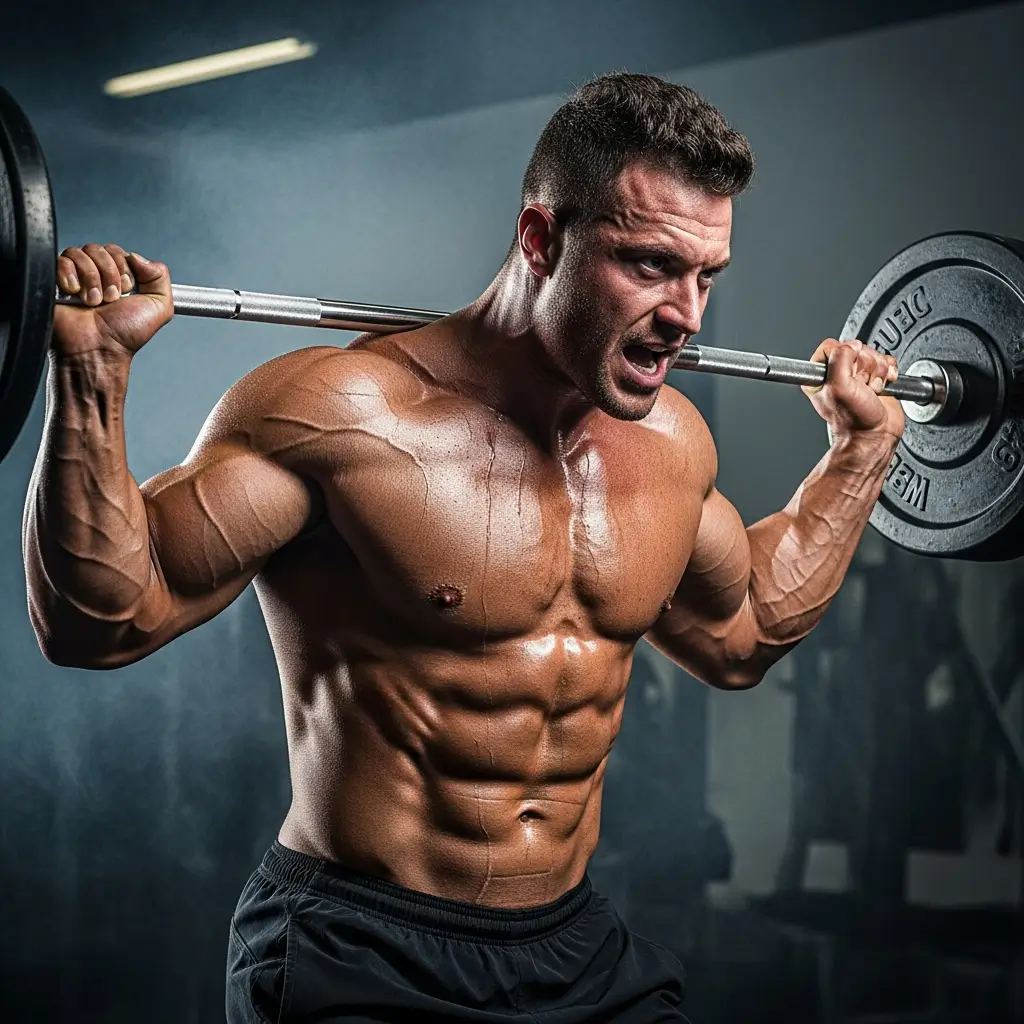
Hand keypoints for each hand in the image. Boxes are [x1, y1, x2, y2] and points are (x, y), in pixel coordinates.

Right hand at [52, 243, 172, 358]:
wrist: (98, 349)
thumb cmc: (124, 334)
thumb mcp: (159, 307)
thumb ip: (160, 276)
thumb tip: (138, 257)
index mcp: (118, 278)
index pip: (119, 252)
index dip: (124, 268)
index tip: (127, 290)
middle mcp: (96, 276)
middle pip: (100, 249)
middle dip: (109, 274)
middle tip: (111, 299)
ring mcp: (74, 277)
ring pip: (80, 253)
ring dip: (92, 279)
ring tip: (94, 302)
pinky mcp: (53, 281)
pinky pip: (60, 260)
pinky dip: (70, 276)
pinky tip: (75, 295)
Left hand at [802, 338, 903, 440]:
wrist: (875, 435)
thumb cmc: (854, 420)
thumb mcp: (839, 388)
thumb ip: (840, 359)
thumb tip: (852, 345)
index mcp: (819, 375)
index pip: (832, 346)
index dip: (846, 358)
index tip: (850, 375)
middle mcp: (837, 373)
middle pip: (856, 348)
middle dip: (865, 367)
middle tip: (863, 386)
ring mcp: (857, 375)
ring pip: (872, 354)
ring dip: (878, 372)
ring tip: (871, 390)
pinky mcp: (875, 377)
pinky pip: (886, 361)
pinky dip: (889, 372)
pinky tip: (883, 386)